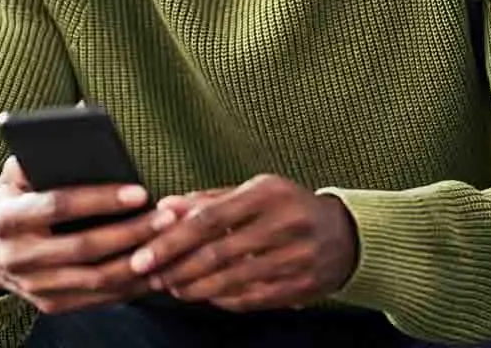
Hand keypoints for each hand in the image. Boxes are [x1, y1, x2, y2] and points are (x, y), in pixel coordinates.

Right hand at [0, 156, 177, 313]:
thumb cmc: (12, 201)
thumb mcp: (13, 175)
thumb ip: (38, 153)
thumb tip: (80, 116)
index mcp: (7, 217)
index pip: (59, 206)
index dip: (101, 199)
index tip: (140, 192)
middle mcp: (18, 256)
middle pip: (84, 247)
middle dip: (131, 232)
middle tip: (167, 217)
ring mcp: (33, 286)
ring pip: (96, 279)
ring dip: (138, 262)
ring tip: (169, 242)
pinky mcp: (49, 304)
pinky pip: (97, 299)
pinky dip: (129, 285)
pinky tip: (154, 268)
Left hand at [128, 174, 357, 311]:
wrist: (347, 235)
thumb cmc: (288, 206)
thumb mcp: (253, 191)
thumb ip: (208, 200)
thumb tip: (164, 206)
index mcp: (267, 194)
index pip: (209, 219)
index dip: (172, 240)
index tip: (144, 255)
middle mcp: (283, 224)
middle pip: (217, 253)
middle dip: (177, 268)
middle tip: (150, 276)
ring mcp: (295, 258)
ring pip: (232, 280)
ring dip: (194, 288)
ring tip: (171, 287)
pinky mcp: (301, 286)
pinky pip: (253, 298)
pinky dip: (223, 300)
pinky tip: (204, 296)